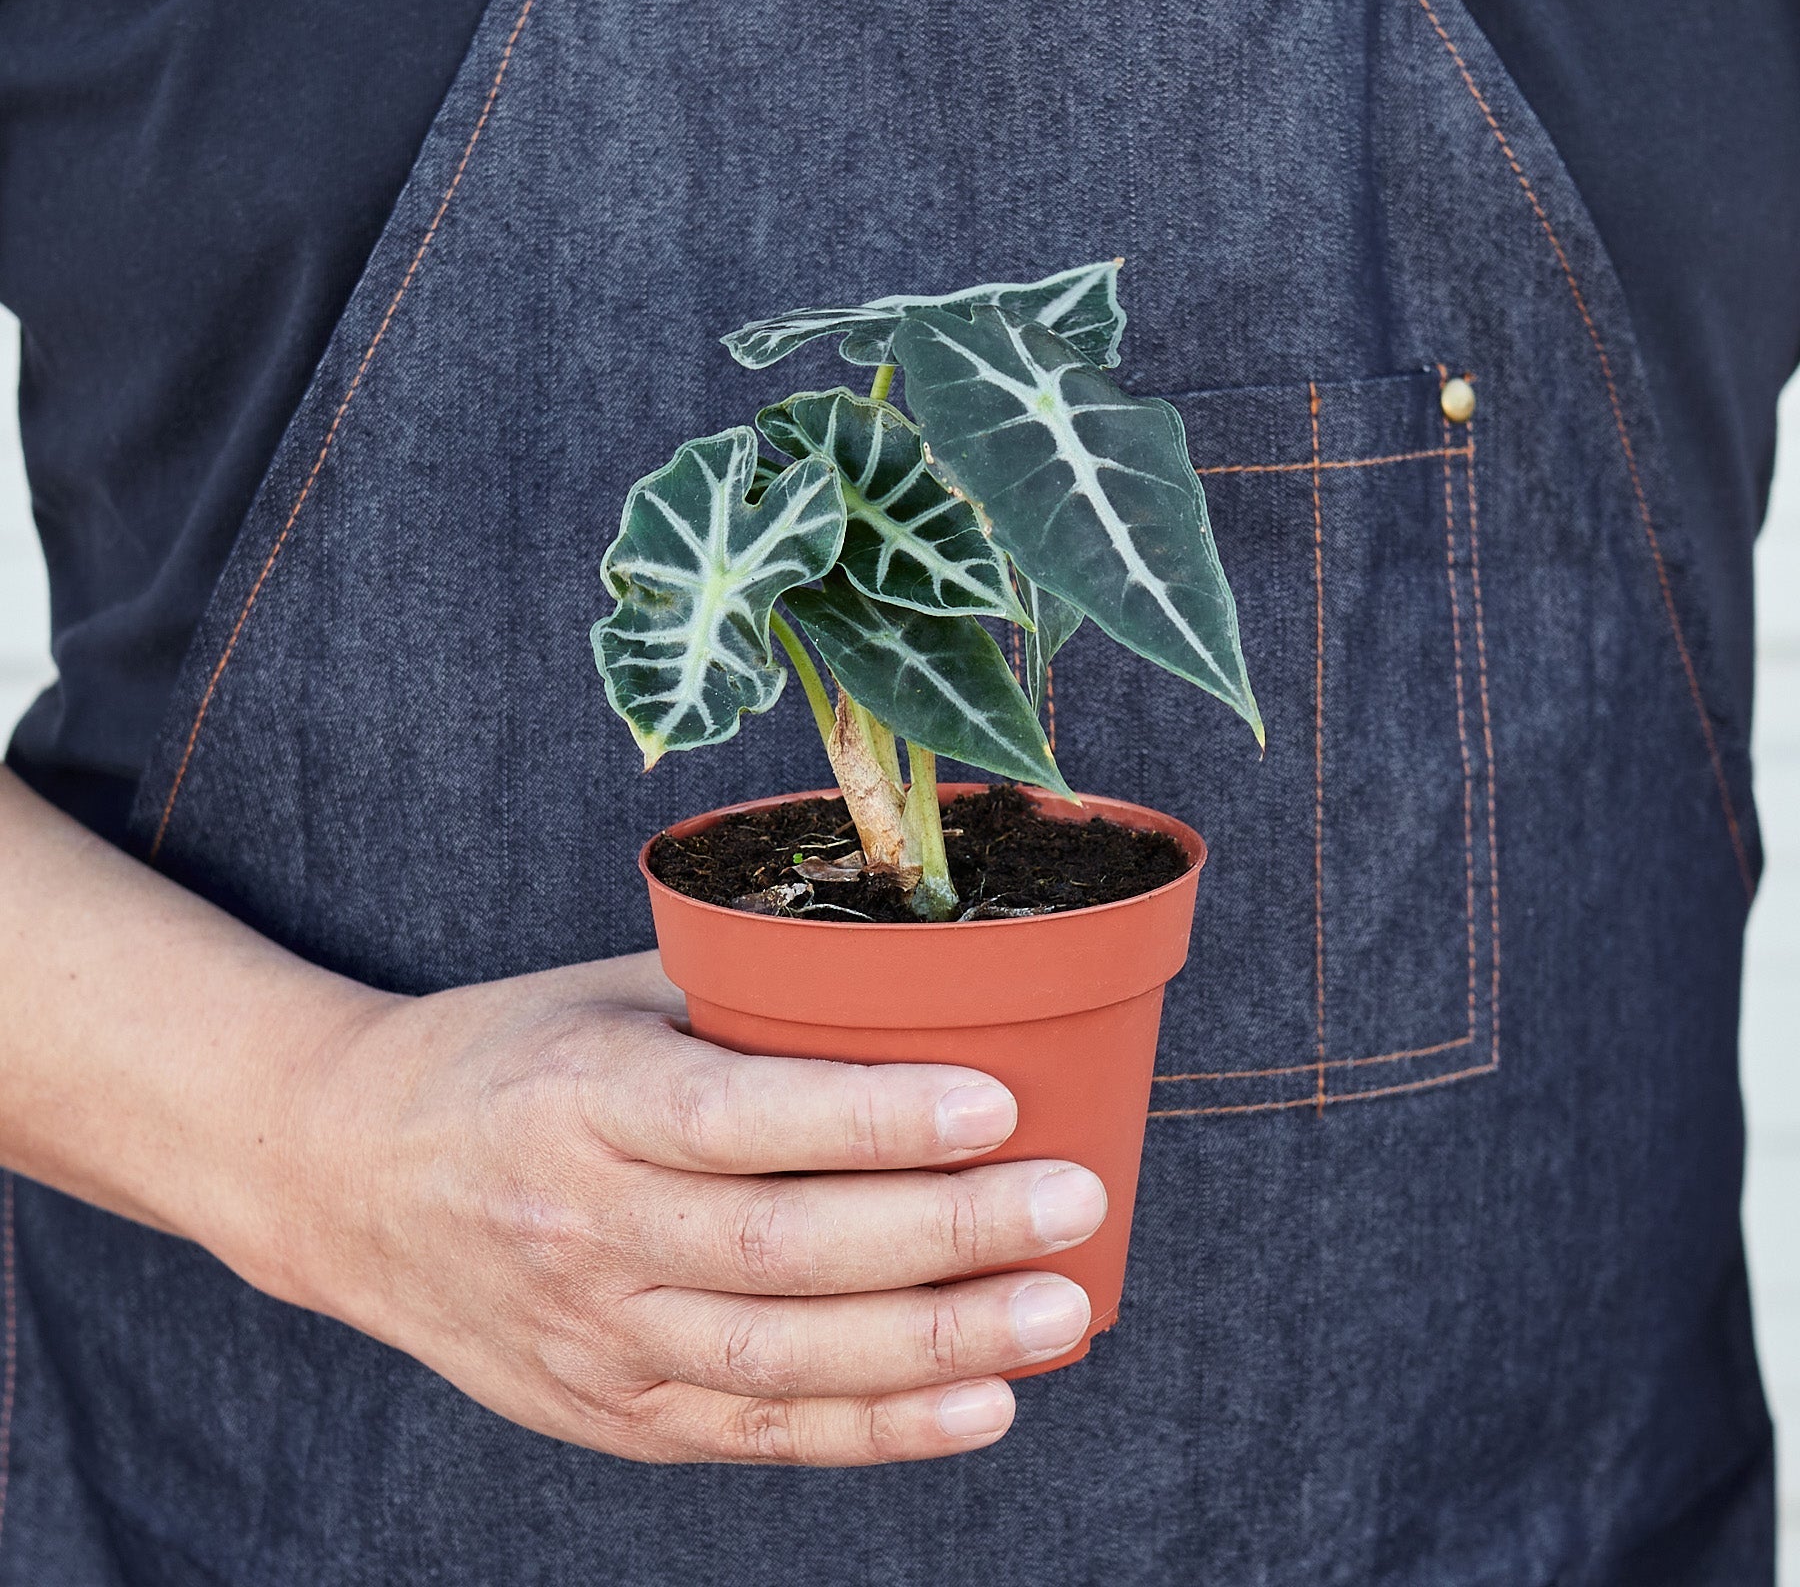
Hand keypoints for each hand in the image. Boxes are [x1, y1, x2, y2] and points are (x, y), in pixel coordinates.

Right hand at [270, 951, 1107, 1465]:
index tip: (994, 1098)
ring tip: (1055, 1311)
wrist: (346, 1176)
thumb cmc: (508, 1058)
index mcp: (583, 1096)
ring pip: (779, 1361)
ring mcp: (591, 1334)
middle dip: (943, 1232)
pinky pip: (754, 1434)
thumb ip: (745, 1000)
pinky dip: (875, 1430)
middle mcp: (583, 1224)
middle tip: (1071, 1201)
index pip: (738, 1116)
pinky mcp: (606, 1410)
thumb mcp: (608, 996)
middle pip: (780, 1248)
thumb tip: (923, 983)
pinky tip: (980, 1407)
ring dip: (933, 1346)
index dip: (869, 1116)